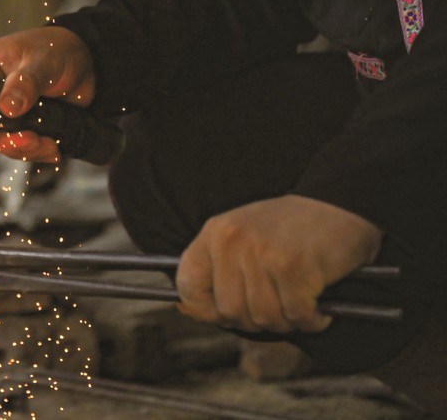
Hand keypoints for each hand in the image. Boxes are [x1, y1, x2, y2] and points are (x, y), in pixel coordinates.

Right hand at [0, 26, 94, 161]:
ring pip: (9, 141)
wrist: (86, 57)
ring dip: (28, 150)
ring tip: (48, 145)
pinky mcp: (29, 124)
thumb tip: (7, 108)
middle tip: (31, 141)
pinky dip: (40, 151)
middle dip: (10, 142)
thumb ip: (25, 83)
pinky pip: (27, 145)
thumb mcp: (42, 62)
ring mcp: (12, 112)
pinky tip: (54, 150)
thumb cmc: (58, 48)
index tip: (0, 134)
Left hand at [176, 195, 382, 332]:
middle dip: (256, 321)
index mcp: (214, 234)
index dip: (205, 311)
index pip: (188, 286)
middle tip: (278, 309)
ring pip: (265, 318)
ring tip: (299, 303)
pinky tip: (318, 307)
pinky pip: (297, 316)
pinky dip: (312, 320)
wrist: (337, 204)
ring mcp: (262, 254)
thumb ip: (218, 271)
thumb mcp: (241, 237)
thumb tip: (190, 311)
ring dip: (288, 321)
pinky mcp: (294, 267)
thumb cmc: (289, 228)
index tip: (227, 315)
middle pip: (230, 312)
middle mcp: (232, 243)